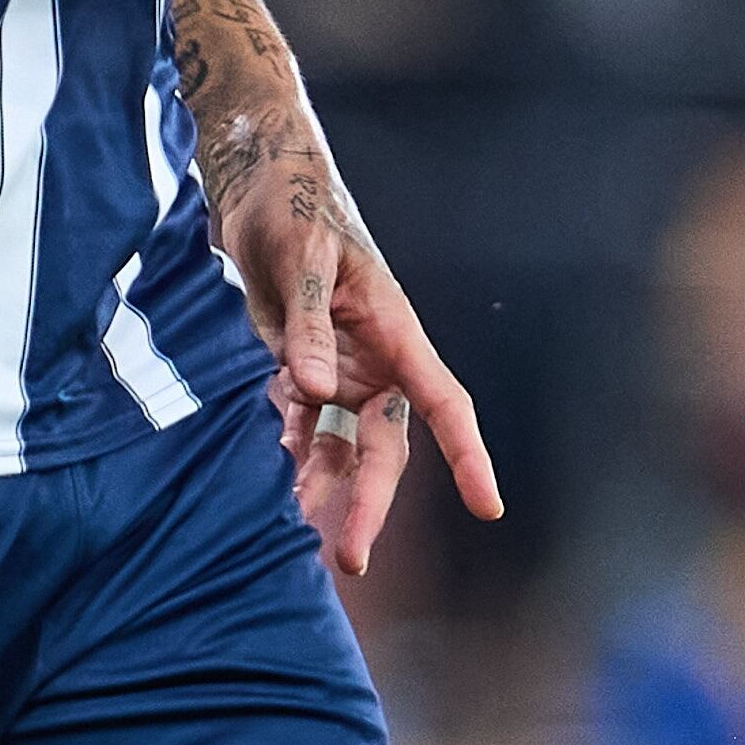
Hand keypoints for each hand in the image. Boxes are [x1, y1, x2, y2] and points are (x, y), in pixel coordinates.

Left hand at [221, 166, 499, 574]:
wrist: (256, 184)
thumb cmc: (293, 206)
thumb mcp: (302, 258)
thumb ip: (308, 323)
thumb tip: (315, 390)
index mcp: (393, 329)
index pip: (442, 401)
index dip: (468, 454)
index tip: (488, 506)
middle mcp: (373, 360)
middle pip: (384, 446)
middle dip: (369, 502)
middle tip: (349, 559)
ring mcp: (337, 370)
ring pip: (340, 448)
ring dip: (321, 488)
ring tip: (289, 527)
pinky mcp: (298, 370)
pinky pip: (299, 427)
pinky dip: (285, 454)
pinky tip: (263, 478)